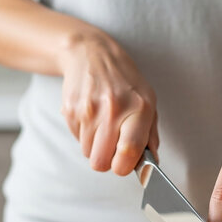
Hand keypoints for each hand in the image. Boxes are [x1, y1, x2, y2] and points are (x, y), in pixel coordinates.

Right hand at [59, 33, 158, 174]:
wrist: (91, 54)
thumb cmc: (124, 81)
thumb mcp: (148, 101)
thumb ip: (150, 135)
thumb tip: (152, 164)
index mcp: (139, 108)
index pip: (128, 151)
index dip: (124, 166)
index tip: (124, 165)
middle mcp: (113, 109)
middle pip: (101, 161)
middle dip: (106, 160)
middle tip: (112, 147)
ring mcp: (88, 110)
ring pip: (87, 153)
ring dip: (95, 146)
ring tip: (102, 125)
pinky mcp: (70, 110)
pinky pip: (76, 139)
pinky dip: (84, 134)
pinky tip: (91, 116)